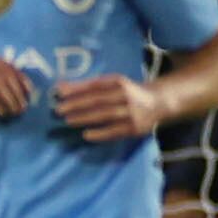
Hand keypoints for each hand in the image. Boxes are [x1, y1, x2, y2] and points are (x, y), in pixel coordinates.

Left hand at [51, 74, 167, 142]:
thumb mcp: (111, 84)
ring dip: (85, 118)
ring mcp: (132, 112)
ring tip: (68, 120)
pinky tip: (86, 135)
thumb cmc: (126, 92)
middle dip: (77, 104)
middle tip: (58, 109)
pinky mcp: (136, 128)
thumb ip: (87, 86)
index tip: (59, 93)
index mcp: (119, 82)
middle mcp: (127, 96)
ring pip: (105, 115)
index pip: (95, 85)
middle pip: (98, 100)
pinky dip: (100, 134)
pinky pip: (115, 131)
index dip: (76, 89)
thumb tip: (60, 87)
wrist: (158, 103)